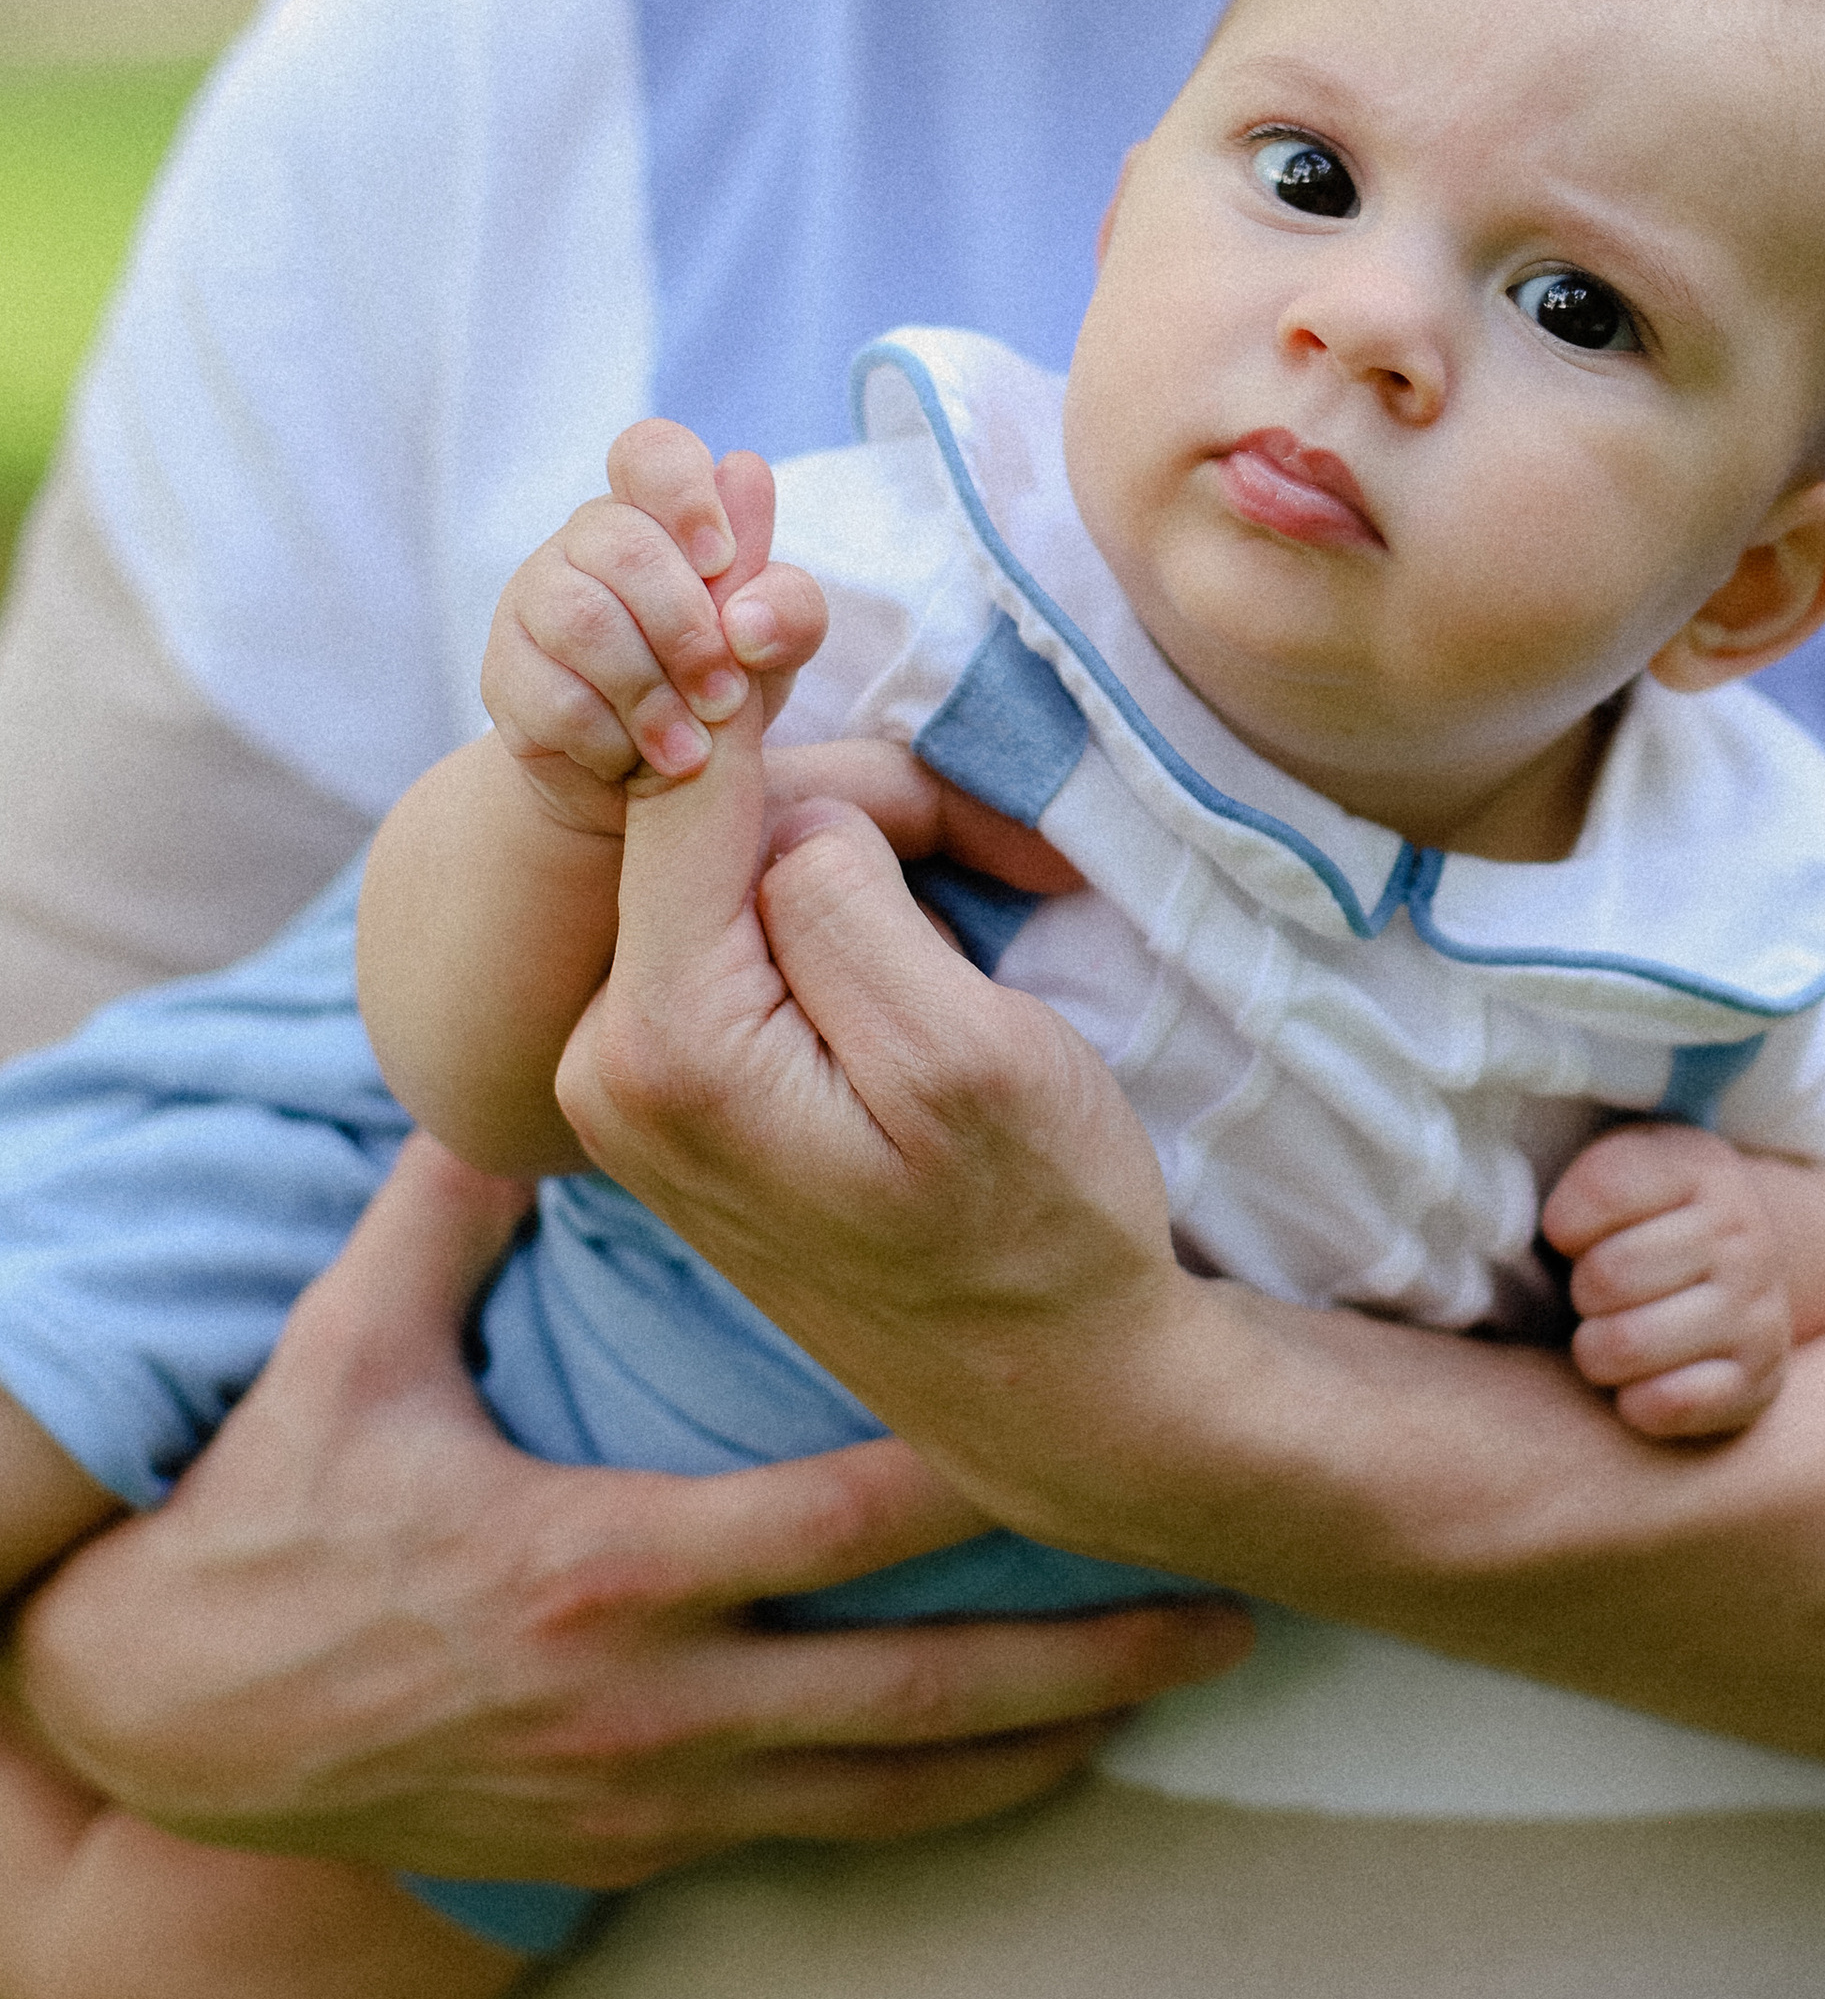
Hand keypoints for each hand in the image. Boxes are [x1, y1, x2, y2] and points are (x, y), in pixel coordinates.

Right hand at [11, 1134, 1250, 1879]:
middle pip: (918, 1690)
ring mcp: (660, 1793)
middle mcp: (655, 1700)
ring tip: (1187, 1681)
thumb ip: (450, 1209)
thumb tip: (526, 1071)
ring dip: (1051, 1741)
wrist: (175, 1736)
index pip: (831, 1518)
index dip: (973, 1476)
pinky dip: (951, 1807)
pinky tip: (1047, 1769)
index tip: (1095, 1428)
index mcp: (601, 1565)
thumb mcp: (348, 1353)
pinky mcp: (645, 1847)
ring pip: (899, 1790)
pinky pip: (833, 1837)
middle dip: (1084, 1653)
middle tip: (1231, 1610)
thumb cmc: (270, 1523)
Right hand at [482, 421, 830, 837]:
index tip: (722, 562)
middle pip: (625, 547)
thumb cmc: (716, 687)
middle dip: (688, 632)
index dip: (686, 496)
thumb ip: (786, 605)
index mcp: (657, 511)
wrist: (645, 784)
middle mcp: (587, 540)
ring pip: (583, 621)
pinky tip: (636, 760)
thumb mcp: (773, 650)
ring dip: (651, 693)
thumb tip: (749, 606)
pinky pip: (553, 695)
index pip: (652, 452)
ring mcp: (534, 599)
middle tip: (726, 699)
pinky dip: (611, 737)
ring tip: (691, 750)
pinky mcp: (503, 671)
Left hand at [556, 712, 1215, 1549]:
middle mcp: (605, 1063)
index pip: (685, 792)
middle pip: (711, 827)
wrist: (1044, 1384)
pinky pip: (742, 940)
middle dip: (858, 809)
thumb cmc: (1037, 1225)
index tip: (811, 615)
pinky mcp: (675, 1089)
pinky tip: (929, 969)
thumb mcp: (964, 1050)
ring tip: (992, 915)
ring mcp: (630, 1082)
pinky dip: (842, 922)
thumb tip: (781, 808)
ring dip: (864, 864)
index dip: (768, 696)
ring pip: (735, 874)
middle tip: (1015, 857)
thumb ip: (843, 898)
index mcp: (664, 1045)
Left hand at [1542, 1124, 1795, 1439]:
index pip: (1603, 1189)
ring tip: (1611, 1333)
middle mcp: (1743, 1235)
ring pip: (1626, 1344)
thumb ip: (1581, 1178)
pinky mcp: (1758, 1382)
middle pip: (1606, 1275)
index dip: (1565, 1221)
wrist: (1740, 1273)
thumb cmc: (1646, 1223)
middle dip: (1581, 1290)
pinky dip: (1634, 1401)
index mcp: (1701, 1168)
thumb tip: (1520, 1226)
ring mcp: (1759, 1312)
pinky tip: (1640, 1379)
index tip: (1572, 1234)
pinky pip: (1667, 1405)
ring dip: (1596, 1350)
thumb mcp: (1621, 1168)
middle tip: (1595, 1293)